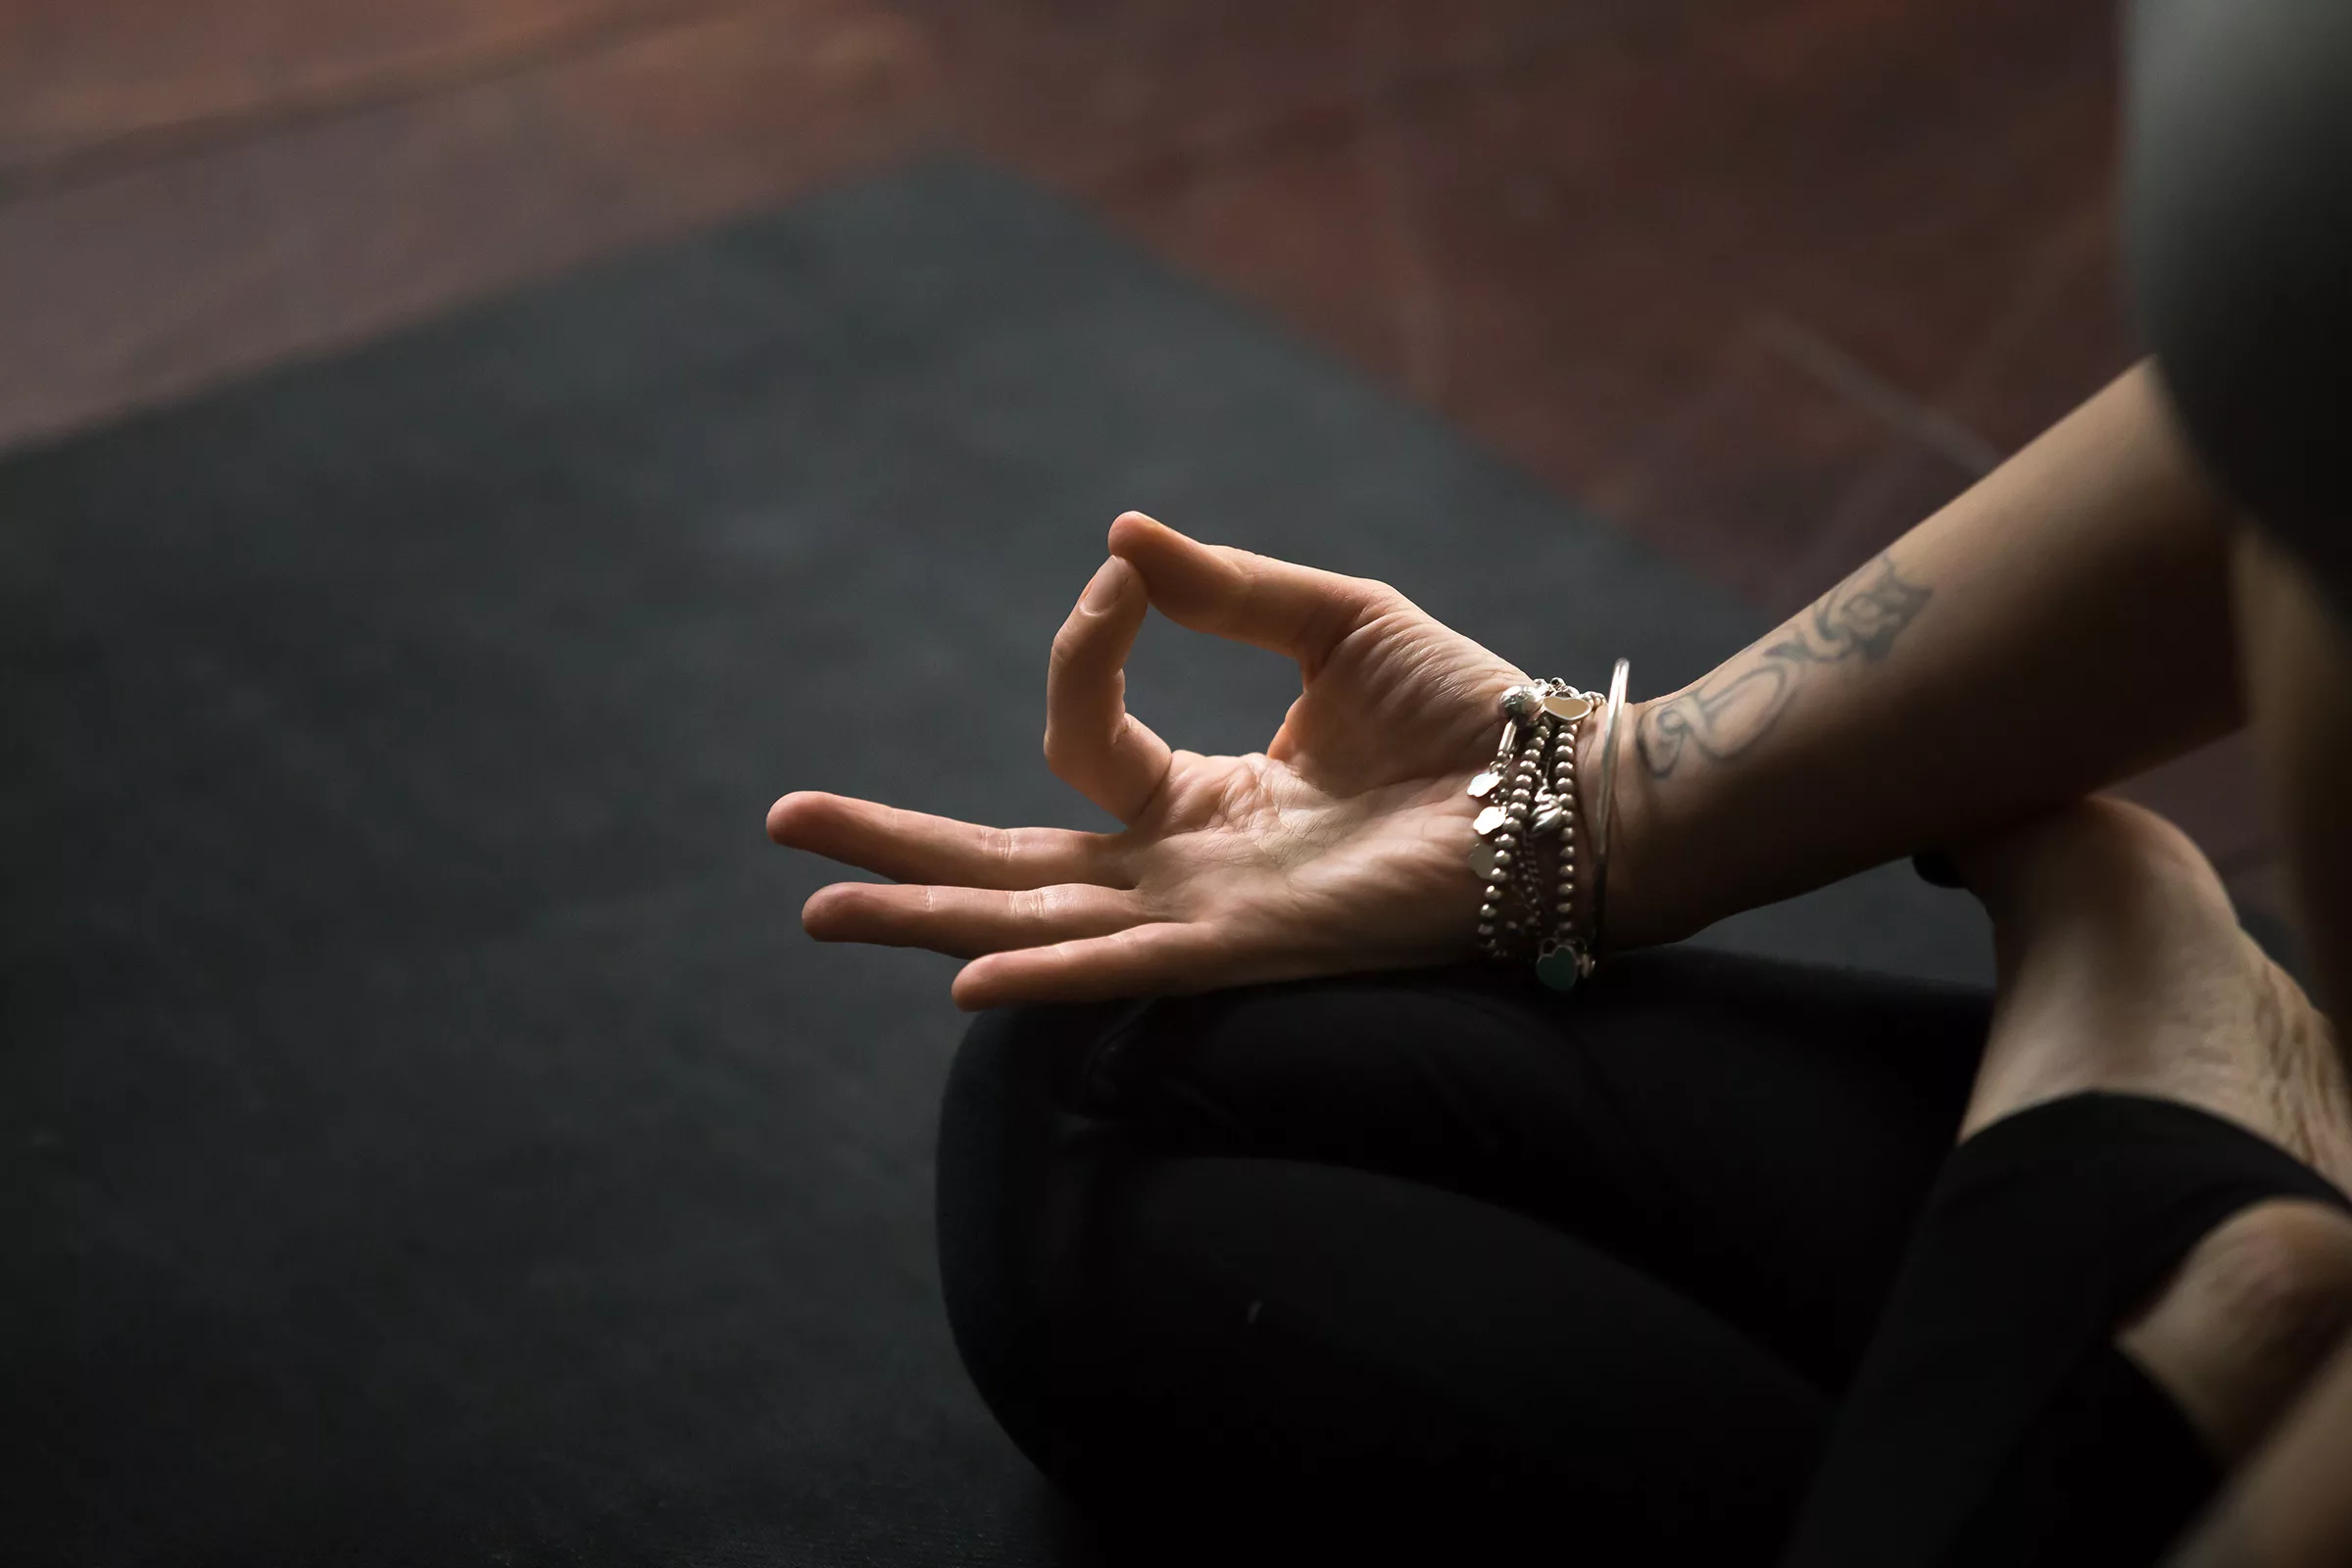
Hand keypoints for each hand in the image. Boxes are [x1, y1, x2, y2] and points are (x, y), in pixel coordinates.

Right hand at [767, 511, 1535, 1009]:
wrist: (1570, 793)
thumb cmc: (1474, 716)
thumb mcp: (1331, 621)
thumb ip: (1226, 590)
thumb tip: (1120, 535)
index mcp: (1203, 796)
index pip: (1080, 736)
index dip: (1082, 646)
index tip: (1128, 577)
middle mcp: (1187, 866)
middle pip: (1008, 859)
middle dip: (894, 841)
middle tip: (783, 825)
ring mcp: (1209, 914)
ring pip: (1037, 918)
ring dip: (924, 912)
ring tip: (819, 911)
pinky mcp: (1256, 946)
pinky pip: (1133, 963)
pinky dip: (1050, 969)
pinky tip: (966, 976)